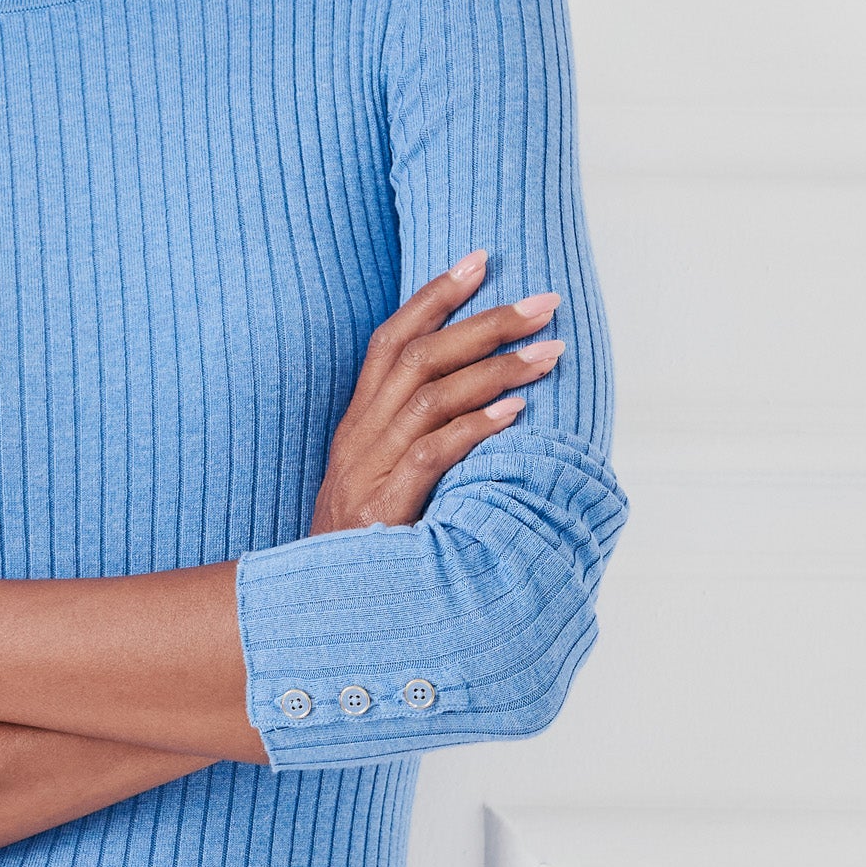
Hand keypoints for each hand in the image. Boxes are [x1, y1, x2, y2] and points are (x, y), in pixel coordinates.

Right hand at [311, 250, 564, 532]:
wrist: (315, 607)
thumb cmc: (364, 545)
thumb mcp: (378, 482)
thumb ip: (415, 441)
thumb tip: (482, 403)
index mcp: (358, 424)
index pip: (391, 339)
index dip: (434, 295)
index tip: (480, 259)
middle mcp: (360, 437)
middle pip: (419, 357)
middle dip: (486, 322)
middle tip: (544, 302)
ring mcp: (370, 471)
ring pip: (431, 396)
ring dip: (496, 368)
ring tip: (550, 352)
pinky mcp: (386, 508)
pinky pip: (432, 454)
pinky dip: (475, 428)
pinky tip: (515, 413)